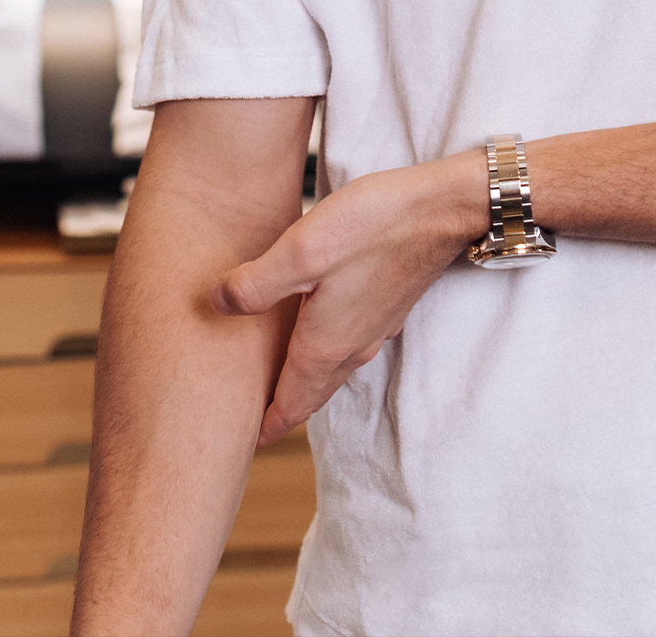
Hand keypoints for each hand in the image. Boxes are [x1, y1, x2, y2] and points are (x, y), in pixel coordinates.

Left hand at [213, 152, 485, 445]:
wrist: (442, 210)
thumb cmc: (373, 227)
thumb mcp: (300, 252)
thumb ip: (254, 285)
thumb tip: (214, 305)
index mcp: (325, 346)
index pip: (289, 407)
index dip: (264, 429)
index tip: (238, 445)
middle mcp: (352, 347)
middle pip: (310, 395)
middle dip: (282, 413)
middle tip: (251, 424)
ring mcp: (374, 328)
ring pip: (331, 371)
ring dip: (304, 384)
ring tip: (277, 381)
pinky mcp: (387, 305)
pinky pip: (349, 345)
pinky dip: (326, 354)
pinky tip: (317, 330)